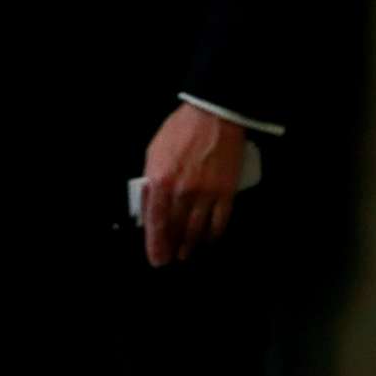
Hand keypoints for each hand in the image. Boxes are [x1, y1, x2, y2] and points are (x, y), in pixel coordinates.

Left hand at [139, 103, 245, 266]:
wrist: (213, 117)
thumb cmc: (181, 131)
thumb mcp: (153, 153)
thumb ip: (151, 180)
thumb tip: (150, 203)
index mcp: (160, 180)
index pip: (155, 221)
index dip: (155, 243)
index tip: (156, 257)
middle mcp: (182, 191)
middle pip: (176, 229)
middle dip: (171, 247)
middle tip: (170, 258)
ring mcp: (206, 193)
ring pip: (197, 229)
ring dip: (190, 245)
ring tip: (186, 253)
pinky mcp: (226, 192)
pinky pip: (220, 221)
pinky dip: (213, 234)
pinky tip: (209, 239)